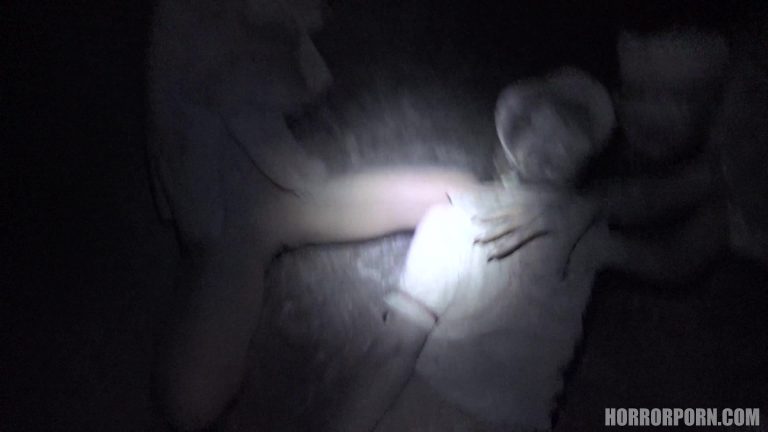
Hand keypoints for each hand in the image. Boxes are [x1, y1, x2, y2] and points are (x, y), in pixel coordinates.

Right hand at [466, 186, 599, 277]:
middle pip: (503, 226)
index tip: (489, 256)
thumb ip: (563, 263)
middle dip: (488, 233)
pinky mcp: (526, 195)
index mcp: (534, 229)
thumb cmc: (573, 224)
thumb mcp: (567, 243)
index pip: (514, 241)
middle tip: (474, 240)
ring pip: (502, 212)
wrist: (579, 198)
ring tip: (472, 220)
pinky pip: (508, 199)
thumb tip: (562, 281)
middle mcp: (526, 216)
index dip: (501, 249)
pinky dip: (497, 201)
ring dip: (487, 217)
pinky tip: (488, 199)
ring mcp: (525, 205)